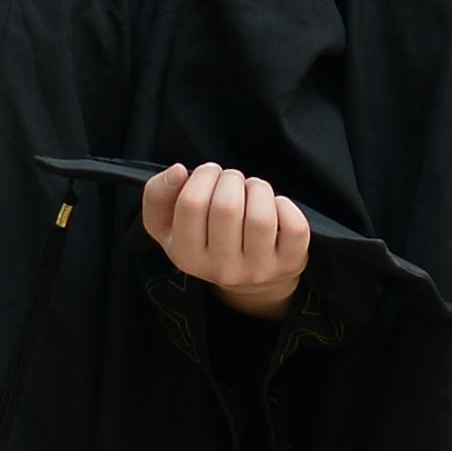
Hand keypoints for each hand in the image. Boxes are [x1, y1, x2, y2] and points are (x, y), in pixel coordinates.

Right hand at [142, 161, 311, 320]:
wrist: (248, 280)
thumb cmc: (206, 238)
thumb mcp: (168, 224)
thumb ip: (157, 195)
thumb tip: (178, 170)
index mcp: (185, 256)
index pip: (191, 203)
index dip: (202, 176)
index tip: (209, 173)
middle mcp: (221, 269)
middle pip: (227, 206)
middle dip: (231, 179)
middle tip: (232, 182)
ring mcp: (258, 270)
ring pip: (261, 216)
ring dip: (258, 189)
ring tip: (252, 190)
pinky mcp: (289, 264)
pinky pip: (294, 227)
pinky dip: (286, 205)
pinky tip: (274, 206)